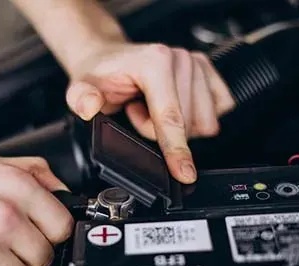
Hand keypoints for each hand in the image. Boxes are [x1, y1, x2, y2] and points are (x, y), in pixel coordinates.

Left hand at [66, 42, 234, 183]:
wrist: (108, 58)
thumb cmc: (99, 74)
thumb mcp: (81, 87)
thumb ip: (81, 98)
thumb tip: (89, 106)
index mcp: (155, 62)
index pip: (171, 117)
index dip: (176, 149)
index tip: (184, 173)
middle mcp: (180, 59)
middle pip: (187, 125)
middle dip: (161, 132)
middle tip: (135, 113)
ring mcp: (197, 63)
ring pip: (204, 122)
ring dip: (177, 126)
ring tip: (150, 109)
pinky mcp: (208, 72)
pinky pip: (218, 110)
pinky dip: (195, 119)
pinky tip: (172, 107)